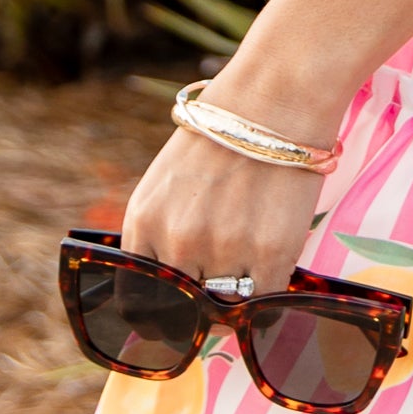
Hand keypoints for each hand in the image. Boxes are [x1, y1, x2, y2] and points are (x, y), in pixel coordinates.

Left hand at [119, 122, 332, 298]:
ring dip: (238, 290)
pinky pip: (264, 301)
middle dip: (203, 297)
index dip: (160, 312)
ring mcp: (224, 250)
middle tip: (222, 274)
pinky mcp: (270, 253)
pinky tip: (271, 265)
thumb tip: (171, 288)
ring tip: (250, 255)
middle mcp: (178, 242)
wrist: (273, 101)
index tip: (177, 312)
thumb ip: (160, 233)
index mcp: (144, 223)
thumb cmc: (221, 139)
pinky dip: (268, 291)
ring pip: (227, 305)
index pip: (139, 299)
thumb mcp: (165, 183)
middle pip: (187, 306)